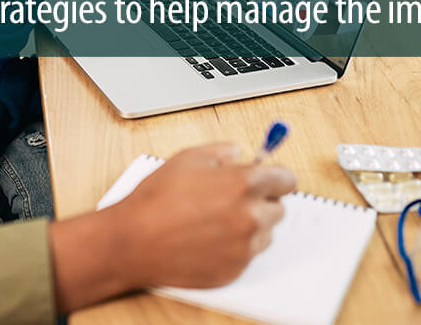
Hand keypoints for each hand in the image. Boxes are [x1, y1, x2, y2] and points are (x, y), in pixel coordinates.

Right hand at [109, 144, 295, 287]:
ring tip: (215, 221)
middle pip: (279, 208)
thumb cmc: (156, 200)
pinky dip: (235, 247)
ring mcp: (244, 246)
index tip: (271, 180)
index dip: (276, 177)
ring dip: (250, 226)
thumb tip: (238, 153)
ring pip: (265, 233)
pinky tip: (208, 238)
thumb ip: (222, 151)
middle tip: (233, 200)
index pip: (286, 180)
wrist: (134, 241)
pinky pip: (247, 254)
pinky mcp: (235, 269)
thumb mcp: (187, 159)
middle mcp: (250, 216)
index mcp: (243, 184)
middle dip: (261, 202)